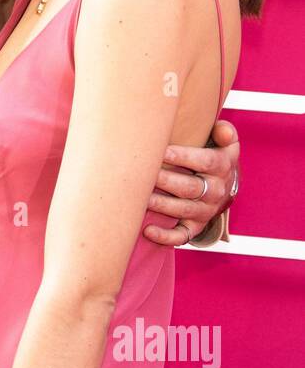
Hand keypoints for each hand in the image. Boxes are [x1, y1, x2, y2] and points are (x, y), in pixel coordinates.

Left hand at [143, 118, 239, 246]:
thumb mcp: (225, 144)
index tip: (162, 151)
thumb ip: (225, 133)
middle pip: (192, 187)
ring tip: (142, 199)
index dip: (183, 157)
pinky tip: (148, 231)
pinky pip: (183, 235)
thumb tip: (223, 130)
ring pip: (184, 209)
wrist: (225, 186)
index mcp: (222, 166)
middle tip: (147, 175)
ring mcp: (206, 210)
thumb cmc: (214, 157)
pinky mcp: (196, 226)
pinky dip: (166, 237)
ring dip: (162, 205)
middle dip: (167, 181)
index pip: (206, 161)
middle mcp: (216, 190)